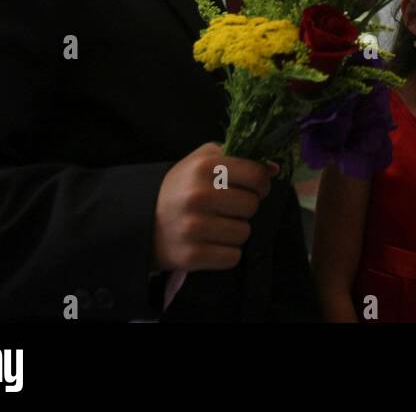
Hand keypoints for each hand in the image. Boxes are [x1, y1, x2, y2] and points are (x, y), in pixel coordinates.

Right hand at [153, 142, 277, 271]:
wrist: (140, 220)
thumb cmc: (180, 187)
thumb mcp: (202, 161)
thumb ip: (239, 158)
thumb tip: (275, 169)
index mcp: (204, 168)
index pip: (257, 176)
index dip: (260, 183)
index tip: (252, 187)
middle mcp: (199, 196)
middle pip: (252, 206)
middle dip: (244, 207)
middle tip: (226, 208)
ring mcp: (194, 228)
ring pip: (244, 233)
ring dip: (235, 231)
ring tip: (215, 225)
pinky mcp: (191, 255)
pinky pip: (232, 257)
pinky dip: (226, 253)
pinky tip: (210, 242)